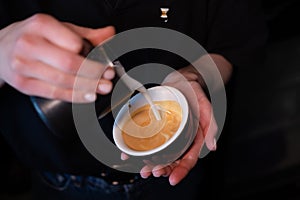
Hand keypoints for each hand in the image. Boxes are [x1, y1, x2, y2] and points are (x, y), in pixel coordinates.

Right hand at [0, 14, 114, 101]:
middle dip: (94, 74)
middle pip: (69, 64)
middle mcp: (30, 44)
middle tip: (108, 78)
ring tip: (102, 88)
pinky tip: (87, 96)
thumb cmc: (34, 36)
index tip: (106, 63)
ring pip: (63, 81)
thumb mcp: (60, 28)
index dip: (93, 56)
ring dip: (87, 87)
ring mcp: (24, 66)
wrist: (2, 48)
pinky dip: (74, 96)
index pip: (74, 44)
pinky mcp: (23, 84)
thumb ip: (87, 34)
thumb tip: (110, 35)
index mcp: (41, 25)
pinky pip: (54, 93)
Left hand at [139, 65, 217, 185]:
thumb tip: (212, 147)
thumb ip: (211, 126)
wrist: (180, 81)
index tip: (171, 178)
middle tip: (151, 172)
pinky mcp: (157, 128)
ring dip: (150, 163)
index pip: (188, 158)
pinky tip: (130, 153)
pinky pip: (148, 140)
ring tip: (142, 169)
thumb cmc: (194, 93)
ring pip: (160, 153)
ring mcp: (168, 134)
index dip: (181, 170)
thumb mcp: (205, 106)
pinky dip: (139, 148)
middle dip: (162, 169)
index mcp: (194, 138)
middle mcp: (180, 138)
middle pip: (172, 159)